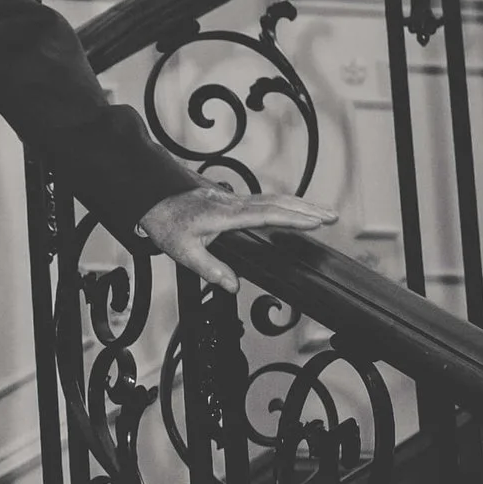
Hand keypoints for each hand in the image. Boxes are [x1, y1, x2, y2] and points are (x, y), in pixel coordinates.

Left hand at [139, 184, 333, 289]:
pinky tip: (293, 209)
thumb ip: (210, 269)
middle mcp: (233, 203)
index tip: (315, 222)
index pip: (266, 215)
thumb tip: (233, 286)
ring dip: (298, 204)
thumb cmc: (166, 223)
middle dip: (306, 209)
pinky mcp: (230, 199)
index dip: (292, 219)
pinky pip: (263, 199)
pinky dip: (284, 203)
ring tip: (322, 213)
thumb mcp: (183, 252)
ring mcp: (233, 198)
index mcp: (225, 215)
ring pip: (272, 198)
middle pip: (277, 203)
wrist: (150, 197)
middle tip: (332, 216)